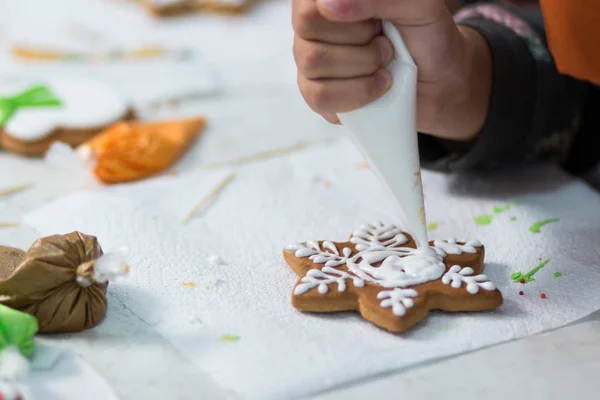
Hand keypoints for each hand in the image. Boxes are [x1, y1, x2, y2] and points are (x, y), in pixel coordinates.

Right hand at [293, 0, 491, 140]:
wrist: (441, 82)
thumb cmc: (426, 35)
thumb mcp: (417, 5)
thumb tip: (330, 5)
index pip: (310, 3)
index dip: (343, 12)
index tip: (376, 23)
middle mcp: (313, 26)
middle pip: (308, 27)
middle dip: (360, 38)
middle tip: (385, 41)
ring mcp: (310, 63)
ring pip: (314, 62)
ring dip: (363, 66)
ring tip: (385, 64)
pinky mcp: (316, 96)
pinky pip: (320, 97)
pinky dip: (358, 94)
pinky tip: (377, 88)